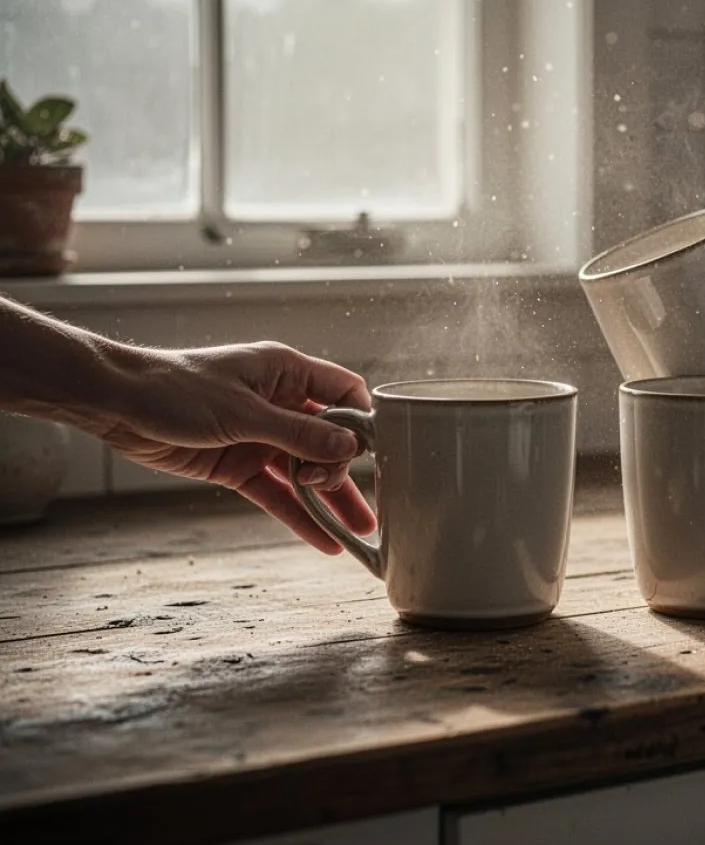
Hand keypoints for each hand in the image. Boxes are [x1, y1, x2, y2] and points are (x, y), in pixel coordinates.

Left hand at [93, 342, 374, 554]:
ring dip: (331, 500)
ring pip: (307, 471)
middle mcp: (279, 404)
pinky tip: (324, 542)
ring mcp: (260, 437)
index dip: (363, 421)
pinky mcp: (239, 466)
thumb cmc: (176, 388)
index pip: (344, 393)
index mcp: (286, 373)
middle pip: (330, 439)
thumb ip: (298, 434)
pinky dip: (299, 517)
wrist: (117, 404)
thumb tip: (350, 449)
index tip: (376, 453)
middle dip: (341, 468)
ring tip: (360, 531)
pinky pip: (278, 494)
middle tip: (328, 487)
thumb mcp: (244, 412)